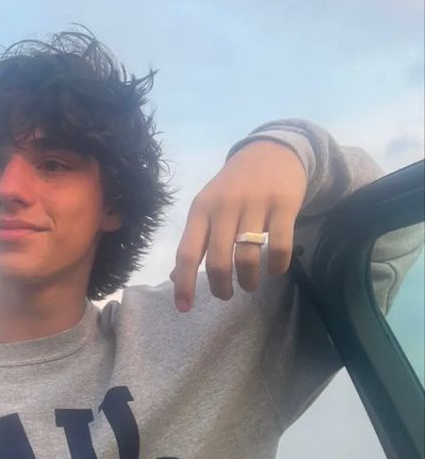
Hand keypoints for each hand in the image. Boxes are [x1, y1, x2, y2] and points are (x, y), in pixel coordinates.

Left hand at [169, 139, 306, 310]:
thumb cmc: (233, 187)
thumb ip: (194, 241)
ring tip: (249, 285)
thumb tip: (175, 277)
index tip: (184, 307)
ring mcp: (255, 205)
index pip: (187, 252)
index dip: (184, 283)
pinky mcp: (284, 205)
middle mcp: (224, 207)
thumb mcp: (207, 208)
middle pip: (219, 261)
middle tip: (225, 295)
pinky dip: (277, 266)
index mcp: (200, 209)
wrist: (271, 151)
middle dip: (221, 287)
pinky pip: (279, 246)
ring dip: (248, 281)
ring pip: (248, 257)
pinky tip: (274, 270)